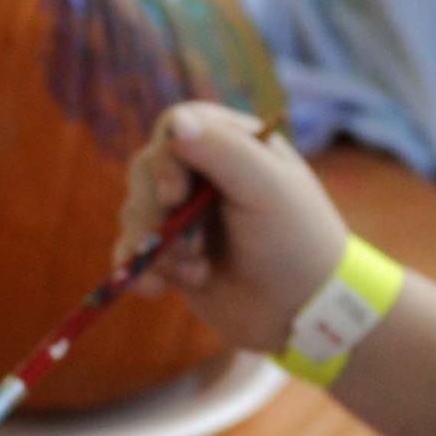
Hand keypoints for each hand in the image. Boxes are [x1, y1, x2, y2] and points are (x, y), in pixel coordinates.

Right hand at [117, 103, 346, 353]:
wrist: (303, 311)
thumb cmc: (295, 240)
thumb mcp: (266, 187)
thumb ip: (222, 150)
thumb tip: (175, 124)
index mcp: (233, 144)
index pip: (176, 126)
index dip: (166, 158)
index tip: (175, 194)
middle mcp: (205, 174)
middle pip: (146, 169)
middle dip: (157, 210)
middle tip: (190, 246)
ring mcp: (186, 216)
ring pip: (136, 212)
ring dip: (159, 246)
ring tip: (198, 272)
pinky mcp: (173, 255)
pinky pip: (132, 252)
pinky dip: (139, 270)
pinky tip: (156, 289)